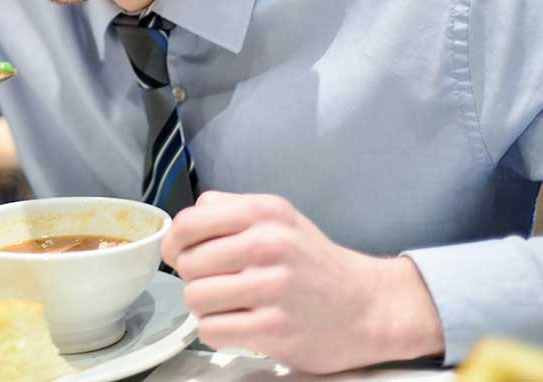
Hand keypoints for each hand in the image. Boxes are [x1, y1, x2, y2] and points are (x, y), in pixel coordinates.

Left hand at [162, 191, 444, 373]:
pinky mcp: (275, 329)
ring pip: (195, 297)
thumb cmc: (313, 262)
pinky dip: (217, 330)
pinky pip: (212, 329)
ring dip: (204, 306)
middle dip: (194, 276)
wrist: (367, 305)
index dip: (175, 243)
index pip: (189, 222)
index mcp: (264, 212)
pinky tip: (238, 324)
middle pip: (188, 263)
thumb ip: (228, 213)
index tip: (179, 254)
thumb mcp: (277, 218)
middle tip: (216, 282)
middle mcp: (268, 245)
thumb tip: (178, 232)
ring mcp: (272, 288)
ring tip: (228, 304)